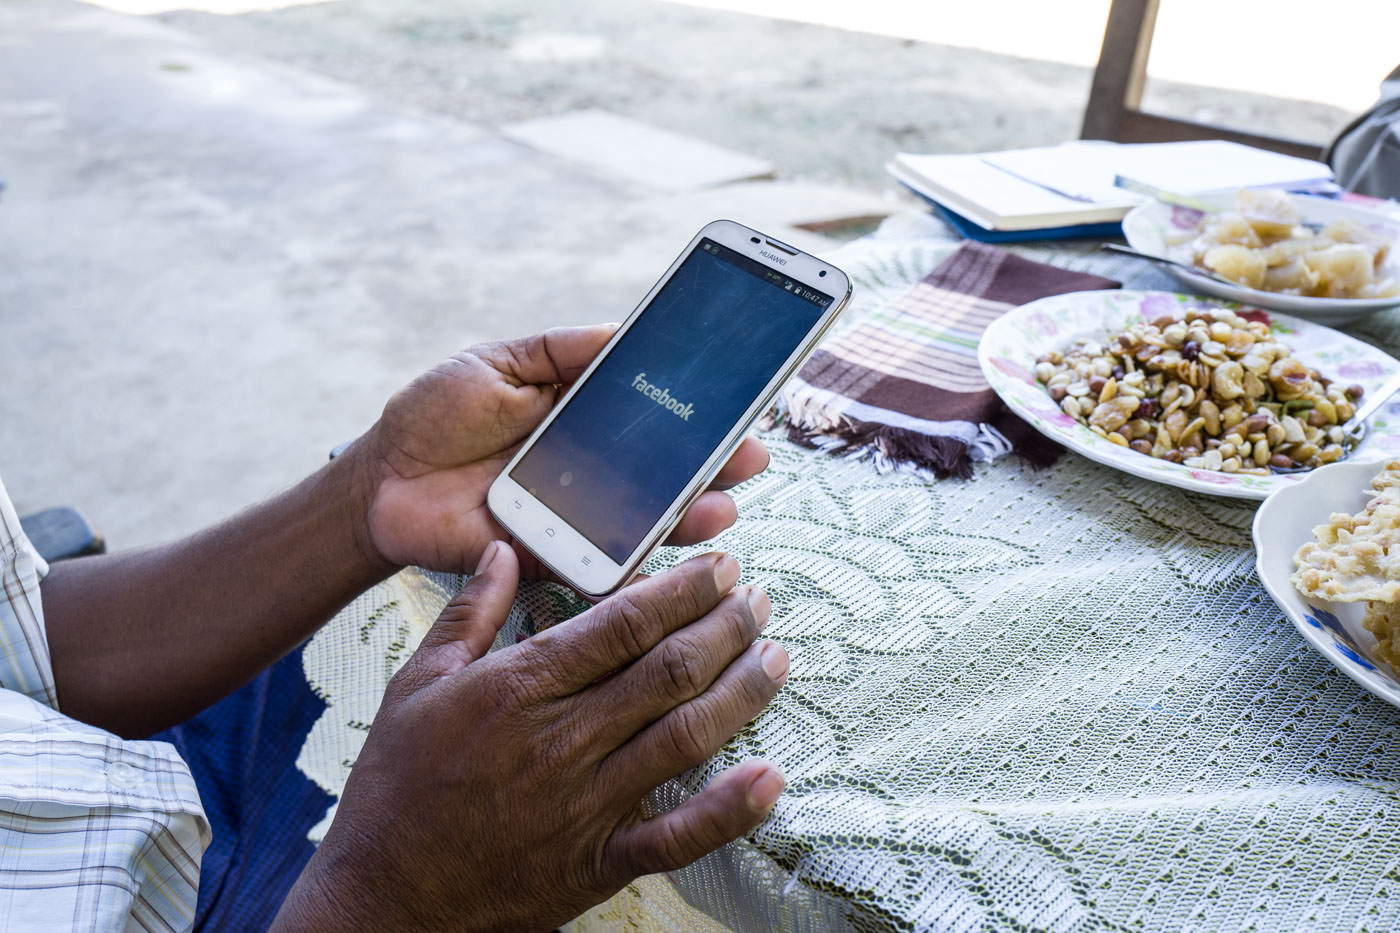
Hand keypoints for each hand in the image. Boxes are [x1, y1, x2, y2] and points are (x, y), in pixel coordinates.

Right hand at [274, 544, 788, 932]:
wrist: (379, 898)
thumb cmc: (394, 786)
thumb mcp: (413, 683)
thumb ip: (467, 613)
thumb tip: (503, 548)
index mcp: (518, 687)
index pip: (621, 623)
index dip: (681, 590)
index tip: (720, 568)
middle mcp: (561, 738)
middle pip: (666, 670)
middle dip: (724, 627)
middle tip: (758, 599)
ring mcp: (584, 803)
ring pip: (684, 735)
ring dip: (740, 692)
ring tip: (775, 657)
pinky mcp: (597, 862)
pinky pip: (675, 837)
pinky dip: (727, 810)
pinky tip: (770, 778)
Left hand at [347, 326, 769, 576]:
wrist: (379, 481)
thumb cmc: (434, 416)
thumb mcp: (497, 364)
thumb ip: (560, 351)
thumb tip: (624, 331)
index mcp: (583, 420)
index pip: (654, 417)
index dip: (698, 413)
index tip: (740, 401)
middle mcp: (591, 470)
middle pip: (666, 472)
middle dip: (714, 465)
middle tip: (752, 455)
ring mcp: (576, 517)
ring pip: (647, 521)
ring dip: (691, 515)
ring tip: (723, 504)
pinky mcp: (553, 557)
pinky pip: (603, 564)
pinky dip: (637, 561)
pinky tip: (667, 551)